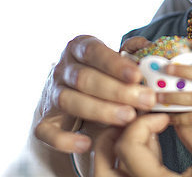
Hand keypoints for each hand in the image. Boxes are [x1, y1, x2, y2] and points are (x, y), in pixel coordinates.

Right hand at [33, 35, 155, 153]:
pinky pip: (47, 131)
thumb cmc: (100, 75)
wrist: (69, 98)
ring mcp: (51, 94)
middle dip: (117, 90)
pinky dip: (65, 139)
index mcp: (78, 48)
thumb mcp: (114, 60)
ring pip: (69, 101)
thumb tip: (147, 46)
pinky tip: (86, 144)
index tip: (137, 75)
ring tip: (128, 117)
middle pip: (84, 78)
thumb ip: (131, 53)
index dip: (115, 64)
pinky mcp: (44, 120)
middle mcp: (62, 69)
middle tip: (145, 100)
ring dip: (100, 111)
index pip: (94, 51)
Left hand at [93, 114, 191, 176]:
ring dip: (121, 148)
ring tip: (145, 130)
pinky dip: (133, 158)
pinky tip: (152, 143)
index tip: (164, 116)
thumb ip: (191, 130)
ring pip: (109, 174)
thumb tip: (172, 109)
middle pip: (102, 167)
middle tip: (138, 119)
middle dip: (116, 136)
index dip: (142, 123)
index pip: (127, 148)